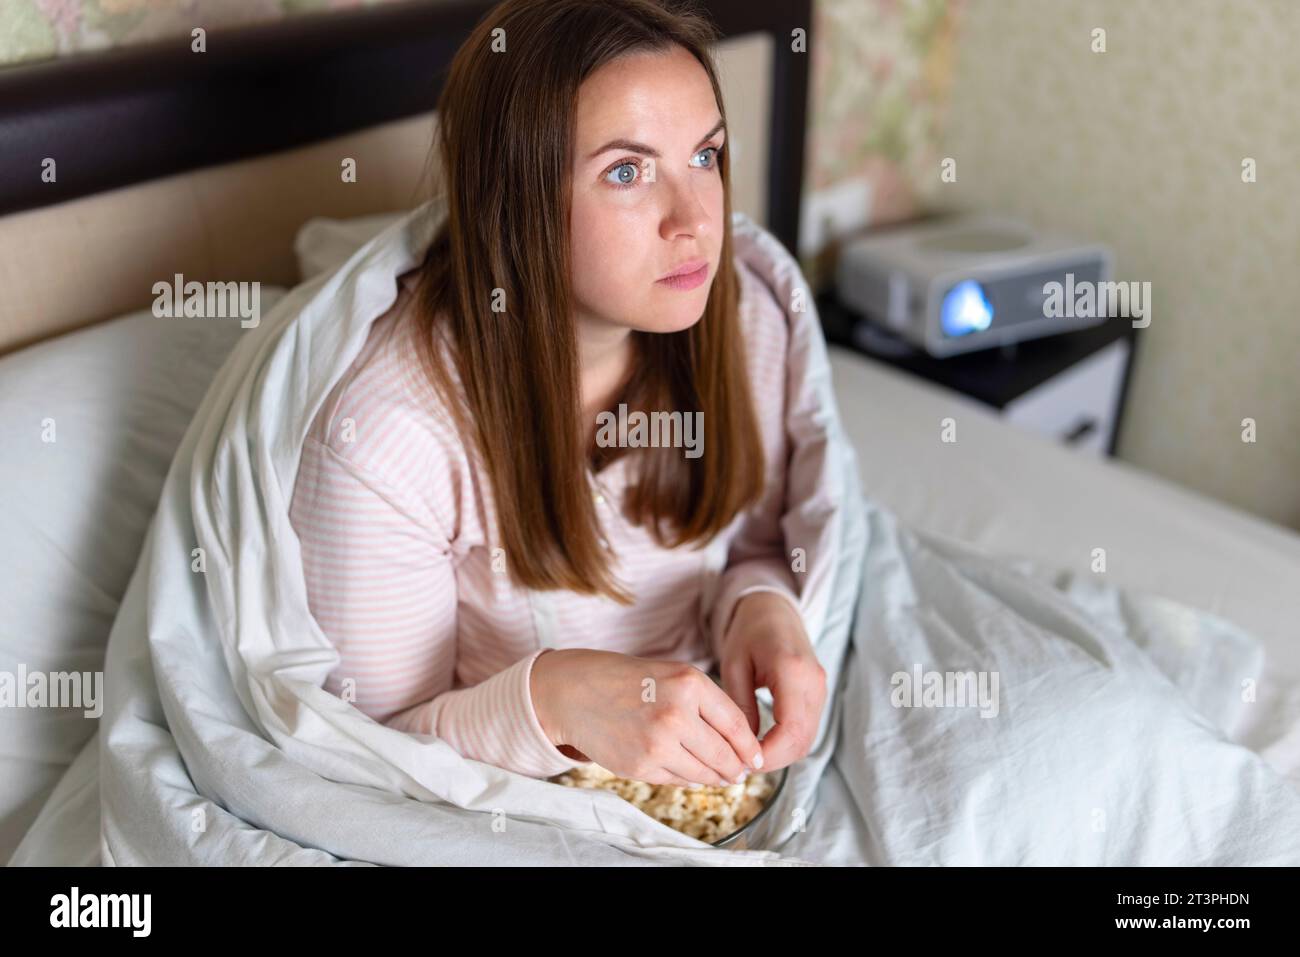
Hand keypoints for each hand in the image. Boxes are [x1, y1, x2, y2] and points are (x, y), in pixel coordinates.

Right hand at [531, 648, 763, 786]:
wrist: (575, 693)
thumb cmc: (628, 681)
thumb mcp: (672, 676)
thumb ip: (707, 705)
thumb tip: (740, 749)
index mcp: (689, 683)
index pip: (737, 724)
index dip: (750, 746)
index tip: (756, 757)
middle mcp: (676, 713)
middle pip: (724, 755)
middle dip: (736, 768)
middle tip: (740, 772)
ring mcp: (658, 743)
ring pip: (704, 773)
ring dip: (716, 778)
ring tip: (720, 775)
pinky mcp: (641, 766)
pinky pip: (678, 780)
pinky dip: (688, 779)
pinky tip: (688, 772)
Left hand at [717, 591, 825, 773]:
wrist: (773, 609)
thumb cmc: (748, 632)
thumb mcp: (734, 666)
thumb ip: (740, 707)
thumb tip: (744, 749)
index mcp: (793, 672)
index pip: (790, 732)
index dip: (768, 756)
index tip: (741, 762)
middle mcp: (814, 683)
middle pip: (803, 741)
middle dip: (773, 760)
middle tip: (741, 764)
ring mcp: (820, 689)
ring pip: (808, 739)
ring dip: (781, 753)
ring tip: (748, 754)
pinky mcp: (818, 693)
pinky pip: (807, 728)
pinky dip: (787, 742)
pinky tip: (763, 742)